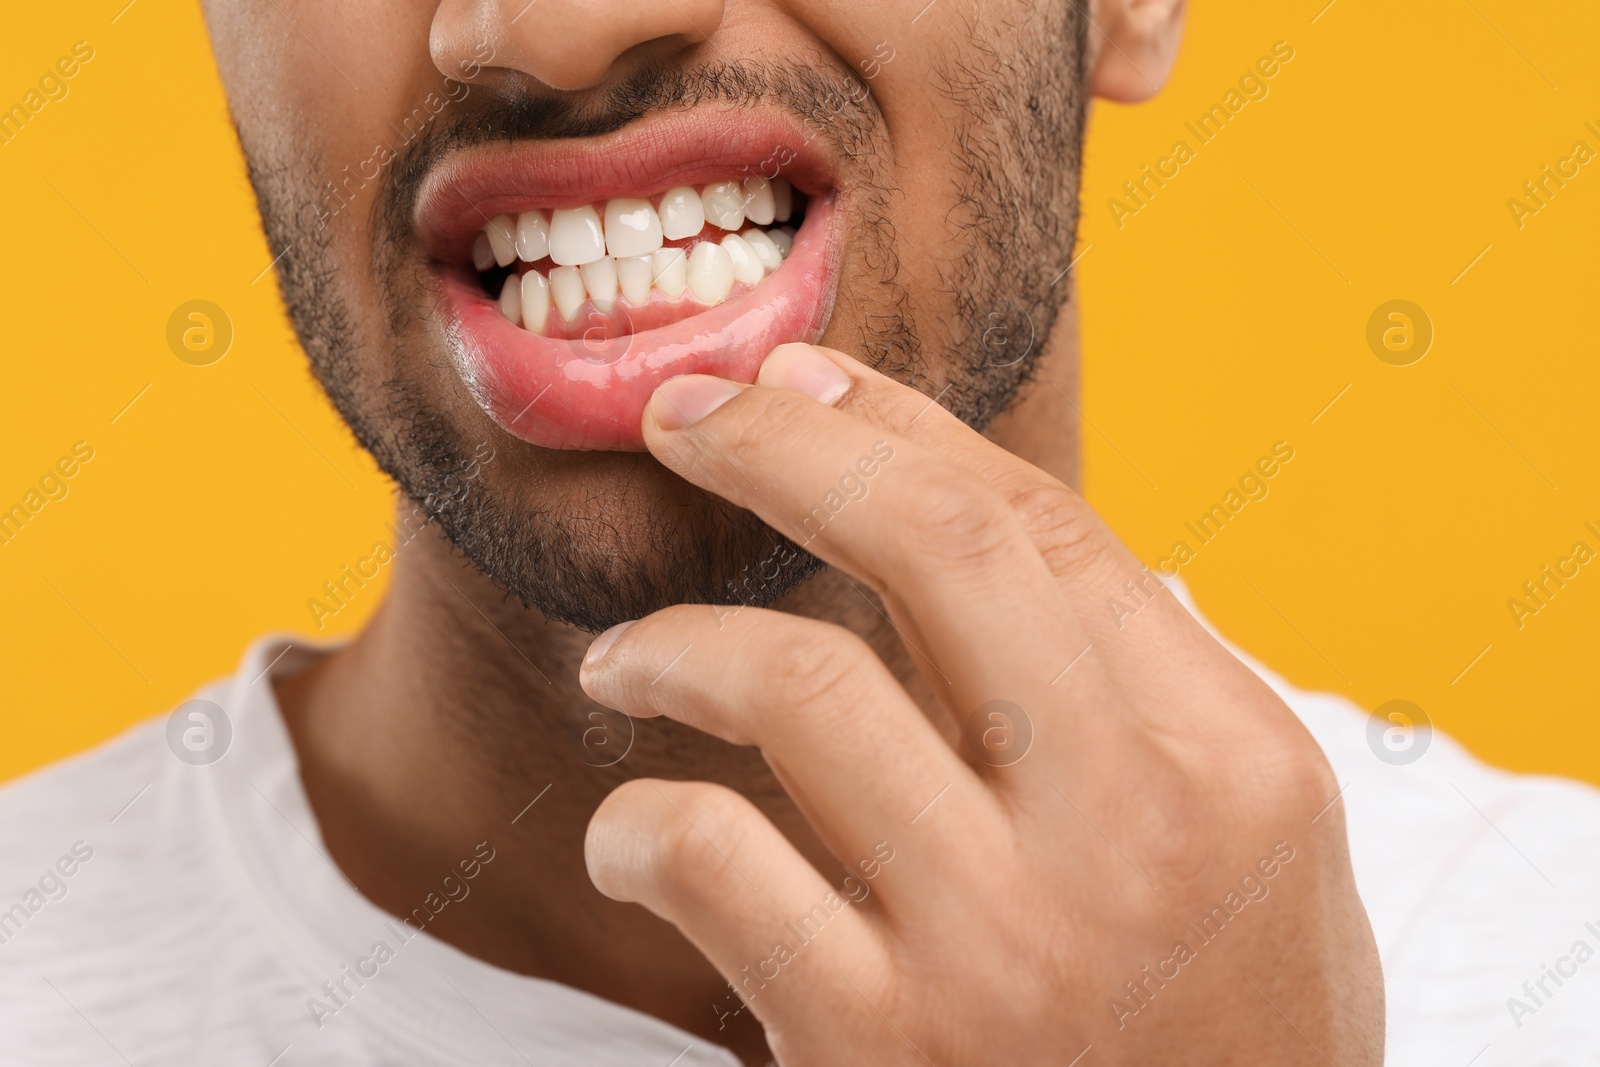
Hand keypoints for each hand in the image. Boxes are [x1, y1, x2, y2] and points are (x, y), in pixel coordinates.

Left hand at [579, 343, 1383, 1064]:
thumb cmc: (1227, 1022)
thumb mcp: (1254, 836)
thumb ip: (1143, 678)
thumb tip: (960, 506)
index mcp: (1228, 759)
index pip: (1040, 526)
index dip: (899, 427)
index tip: (800, 382)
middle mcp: (1128, 831)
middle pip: (931, 546)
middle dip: (782, 445)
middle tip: (685, 414)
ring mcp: (1001, 941)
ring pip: (796, 684)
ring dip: (676, 644)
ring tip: (625, 660)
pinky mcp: (882, 1047)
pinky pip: (713, 864)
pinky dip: (642, 828)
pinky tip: (632, 838)